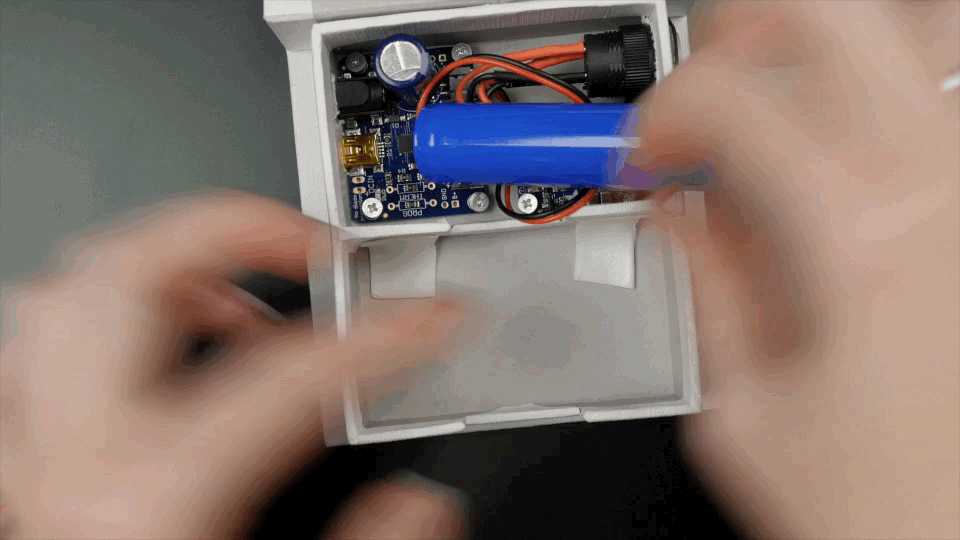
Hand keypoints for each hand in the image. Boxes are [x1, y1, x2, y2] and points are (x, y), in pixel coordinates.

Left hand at [0, 191, 467, 538]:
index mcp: (153, 503)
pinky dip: (113, 325)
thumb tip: (426, 507)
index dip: (381, 334)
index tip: (435, 318)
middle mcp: (75, 467)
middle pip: (125, 278)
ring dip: (166, 273)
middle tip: (317, 251)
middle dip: (235, 232)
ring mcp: (32, 462)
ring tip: (243, 298)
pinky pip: (40, 353)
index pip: (288, 374)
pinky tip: (173, 357)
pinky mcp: (22, 474)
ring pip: (64, 297)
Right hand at [632, 2, 958, 537]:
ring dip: (824, 56)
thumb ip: (707, 284)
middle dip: (741, 34)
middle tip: (709, 93)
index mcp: (861, 244)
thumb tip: (678, 208)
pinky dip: (883, 108)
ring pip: (909, 41)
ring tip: (783, 105)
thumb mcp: (743, 409)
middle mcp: (945, 195)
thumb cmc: (882, 508)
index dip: (661, 110)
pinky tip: (851, 158)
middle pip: (834, 17)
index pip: (731, 98)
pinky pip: (944, 113)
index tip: (645, 154)